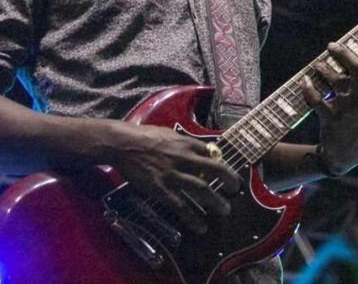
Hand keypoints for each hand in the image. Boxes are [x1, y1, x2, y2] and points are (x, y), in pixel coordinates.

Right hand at [107, 123, 241, 233]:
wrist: (123, 144)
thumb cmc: (143, 136)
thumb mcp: (167, 133)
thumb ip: (182, 142)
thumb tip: (197, 148)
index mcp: (185, 143)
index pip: (211, 152)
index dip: (220, 162)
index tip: (225, 171)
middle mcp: (183, 158)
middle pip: (213, 169)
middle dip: (228, 180)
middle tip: (234, 189)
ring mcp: (173, 174)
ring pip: (201, 189)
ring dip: (215, 201)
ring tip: (224, 210)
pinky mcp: (161, 189)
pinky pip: (180, 205)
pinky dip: (192, 217)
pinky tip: (200, 226)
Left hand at [300, 42, 357, 175]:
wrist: (347, 155)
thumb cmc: (350, 125)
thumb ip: (352, 87)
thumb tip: (337, 63)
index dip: (346, 53)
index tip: (333, 45)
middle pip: (355, 69)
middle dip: (341, 54)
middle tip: (328, 48)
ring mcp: (347, 110)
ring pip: (336, 81)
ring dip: (323, 70)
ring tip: (315, 67)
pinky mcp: (332, 119)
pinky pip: (318, 99)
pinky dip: (309, 88)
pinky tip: (305, 82)